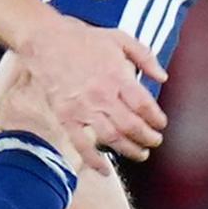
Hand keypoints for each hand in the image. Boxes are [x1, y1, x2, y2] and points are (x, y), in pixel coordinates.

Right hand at [17, 16, 168, 174]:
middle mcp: (102, 95)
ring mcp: (83, 108)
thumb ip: (145, 57)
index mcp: (118, 76)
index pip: (145, 106)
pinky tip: (104, 170)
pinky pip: (81, 144)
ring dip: (129, 151)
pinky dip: (93, 160)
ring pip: (111, 138)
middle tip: (154, 142)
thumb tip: (162, 77)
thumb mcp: (120, 38)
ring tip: (140, 154)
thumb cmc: (83, 39)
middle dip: (148, 138)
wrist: (45, 40)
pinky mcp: (65, 116)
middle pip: (132, 126)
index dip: (156, 119)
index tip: (161, 124)